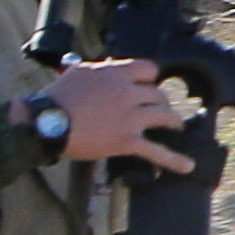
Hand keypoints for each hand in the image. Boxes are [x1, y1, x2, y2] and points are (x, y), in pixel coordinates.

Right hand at [25, 58, 196, 174]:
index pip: (148, 68)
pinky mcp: (125, 140)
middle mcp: (127, 92)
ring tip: (176, 126)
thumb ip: (96, 71)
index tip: (149, 84)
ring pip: (163, 116)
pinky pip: (156, 151)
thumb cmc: (56, 98)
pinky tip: (188, 165)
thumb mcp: (77, 73)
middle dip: (161, 101)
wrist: (46, 122)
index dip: (150, 78)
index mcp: (115, 73)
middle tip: (160, 108)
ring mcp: (129, 117)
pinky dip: (174, 160)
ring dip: (173, 122)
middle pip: (157, 94)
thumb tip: (102, 68)